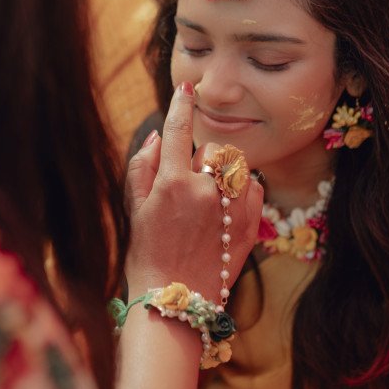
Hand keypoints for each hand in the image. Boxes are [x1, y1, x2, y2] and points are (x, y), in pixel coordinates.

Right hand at [124, 82, 262, 300]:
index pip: (177, 131)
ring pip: (236, 165)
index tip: (186, 88)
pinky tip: (226, 208)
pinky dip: (242, 189)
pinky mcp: (250, 223)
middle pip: (212, 149)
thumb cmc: (147, 254)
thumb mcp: (134, 209)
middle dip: (201, 159)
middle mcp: (205, 192)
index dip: (181, 105)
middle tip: (188, 184)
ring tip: (210, 197)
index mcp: (172, 184)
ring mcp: (231, 208)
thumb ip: (142, 166)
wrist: (176, 300)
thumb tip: (155, 135)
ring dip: (224, 172)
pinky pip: (254, 186)